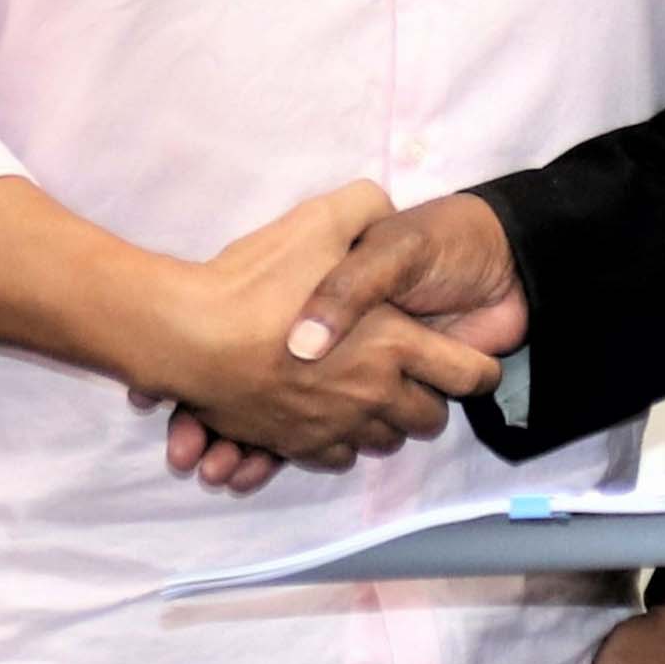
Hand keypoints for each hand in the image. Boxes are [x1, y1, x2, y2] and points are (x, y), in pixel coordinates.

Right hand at [128, 184, 503, 471]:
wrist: (186, 335)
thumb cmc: (258, 279)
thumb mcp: (322, 220)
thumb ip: (367, 206)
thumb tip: (387, 209)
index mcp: (394, 344)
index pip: (466, 375)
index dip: (477, 370)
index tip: (473, 363)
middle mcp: (373, 394)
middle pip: (429, 420)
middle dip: (429, 401)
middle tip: (413, 375)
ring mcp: (335, 426)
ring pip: (384, 442)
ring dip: (386, 423)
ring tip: (371, 394)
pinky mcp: (297, 445)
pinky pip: (338, 457)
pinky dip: (341, 442)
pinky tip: (331, 416)